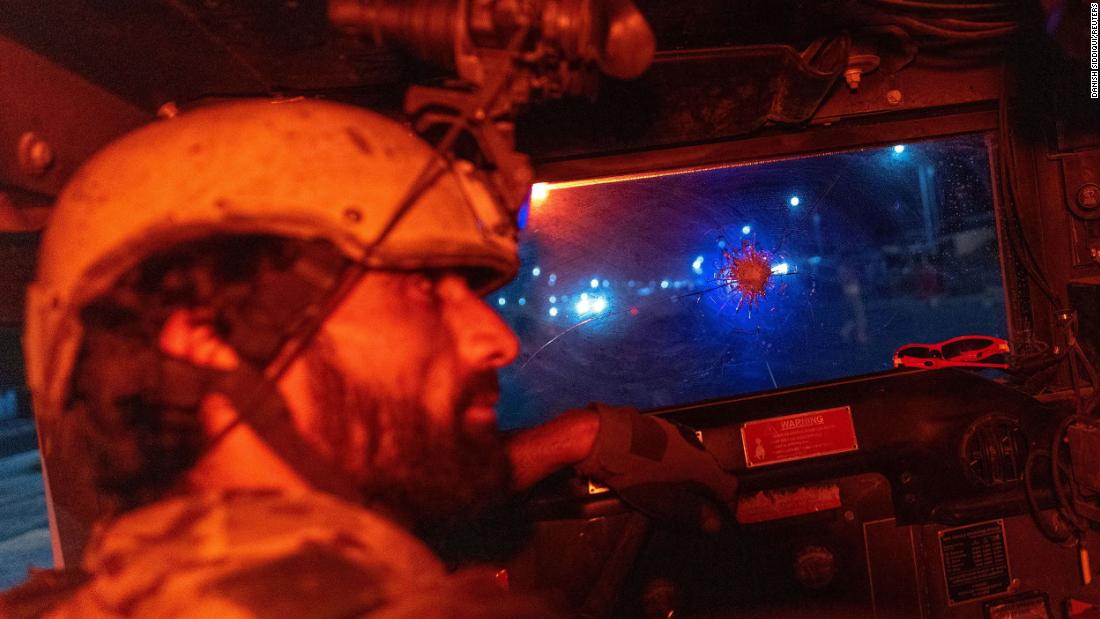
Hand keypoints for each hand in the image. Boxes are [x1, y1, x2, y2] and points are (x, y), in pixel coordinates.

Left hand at [574, 403, 737, 531]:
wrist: (607, 439)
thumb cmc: (637, 475)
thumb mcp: (665, 503)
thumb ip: (693, 513)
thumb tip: (715, 524)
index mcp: (704, 467)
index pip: (729, 487)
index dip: (725, 504)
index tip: (713, 516)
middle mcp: (698, 447)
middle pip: (712, 473)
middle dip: (704, 491)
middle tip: (688, 507)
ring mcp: (680, 434)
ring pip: (694, 460)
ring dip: (688, 476)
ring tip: (668, 489)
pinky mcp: (662, 427)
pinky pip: (677, 449)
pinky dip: (672, 462)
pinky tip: (654, 469)